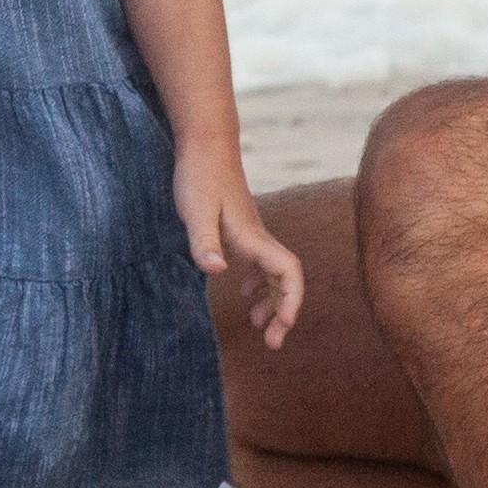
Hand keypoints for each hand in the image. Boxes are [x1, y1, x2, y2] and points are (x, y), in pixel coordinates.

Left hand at [173, 147, 302, 346]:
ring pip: (274, 273)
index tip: (284, 326)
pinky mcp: (240, 230)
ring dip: (273, 301)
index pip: (288, 272)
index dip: (292, 300)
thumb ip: (205, 242)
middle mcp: (258, 238)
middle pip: (286, 280)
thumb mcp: (195, 211)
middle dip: (284, 312)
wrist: (205, 144)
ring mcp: (251, 234)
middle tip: (271, 343)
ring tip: (258, 326)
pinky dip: (259, 284)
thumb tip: (217, 271)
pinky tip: (244, 295)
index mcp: (252, 238)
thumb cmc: (199, 176)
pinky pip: (260, 264)